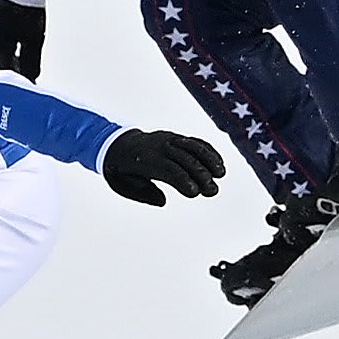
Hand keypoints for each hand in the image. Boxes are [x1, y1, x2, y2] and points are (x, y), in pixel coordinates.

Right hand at [0, 0, 46, 79]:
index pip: (4, 67)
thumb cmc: (27, 11)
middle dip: (11, 68)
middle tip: (24, 74)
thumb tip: (32, 77)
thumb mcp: (34, 41)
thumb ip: (31, 61)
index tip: (26, 82)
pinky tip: (17, 47)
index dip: (16, 76)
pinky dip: (8, 47)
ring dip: (9, 58)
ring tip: (22, 63)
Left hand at [101, 129, 224, 204]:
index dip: (183, 180)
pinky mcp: (176, 138)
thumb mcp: (122, 184)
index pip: (168, 169)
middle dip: (200, 174)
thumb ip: (142, 193)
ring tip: (221, 174)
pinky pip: (194, 142)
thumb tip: (163, 201)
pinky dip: (208, 152)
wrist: (117, 144)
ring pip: (192, 146)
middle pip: (184, 159)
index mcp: (144, 160)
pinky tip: (218, 164)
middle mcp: (158, 146)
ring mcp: (168, 140)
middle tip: (213, 191)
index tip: (195, 193)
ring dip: (209, 159)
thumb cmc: (121, 170)